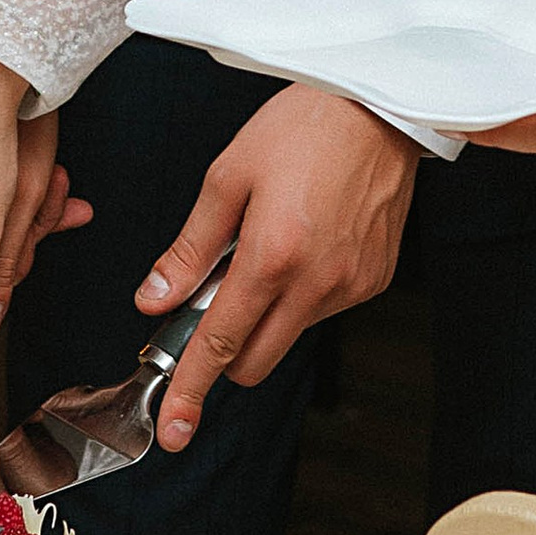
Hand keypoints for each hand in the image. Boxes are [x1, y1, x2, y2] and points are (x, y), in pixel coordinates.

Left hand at [134, 86, 423, 452]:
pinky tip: (302, 242)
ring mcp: (351, 286)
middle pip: (255, 360)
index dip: (190, 389)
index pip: (220, 343)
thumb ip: (189, 249)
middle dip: (224, 351)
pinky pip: (322, 309)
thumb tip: (155, 301)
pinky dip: (299, 293)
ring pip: (289, 334)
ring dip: (264, 314)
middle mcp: (317, 282)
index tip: (173, 430)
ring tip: (267, 246)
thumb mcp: (227, 178)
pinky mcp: (373, 280)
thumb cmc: (302, 128)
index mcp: (272, 256)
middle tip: (207, 307)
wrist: (380, 104)